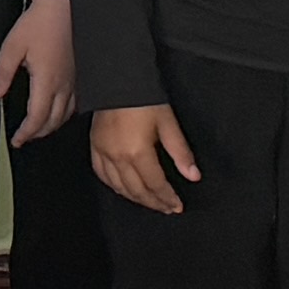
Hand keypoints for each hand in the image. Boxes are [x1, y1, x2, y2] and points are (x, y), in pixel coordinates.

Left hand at [0, 0, 77, 146]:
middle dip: (38, 133)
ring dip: (52, 125)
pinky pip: (77, 103)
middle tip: (25, 137)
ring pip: (67, 114)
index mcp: (47, 81)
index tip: (17, 140)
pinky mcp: (82, 74)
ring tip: (38, 127)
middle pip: (53, 121)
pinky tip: (59, 110)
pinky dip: (65, 113)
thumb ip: (3, 72)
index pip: (37, 118)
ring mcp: (76, 80)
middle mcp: (64, 84)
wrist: (64, 5)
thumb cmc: (40, 23)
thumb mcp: (12, 46)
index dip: (26, 133)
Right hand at [91, 102, 199, 216]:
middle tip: (166, 208)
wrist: (119, 80)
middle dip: (154, 202)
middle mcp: (117, 157)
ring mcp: (103, 152)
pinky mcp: (95, 146)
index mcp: (137, 152)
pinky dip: (114, 186)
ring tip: (149, 202)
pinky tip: (123, 189)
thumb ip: (181, 153)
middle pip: (137, 190)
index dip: (167, 198)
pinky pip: (102, 174)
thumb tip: (193, 175)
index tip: (177, 206)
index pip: (155, 184)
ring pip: (118, 186)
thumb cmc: (144, 99)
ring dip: (135, 198)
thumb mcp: (168, 124)